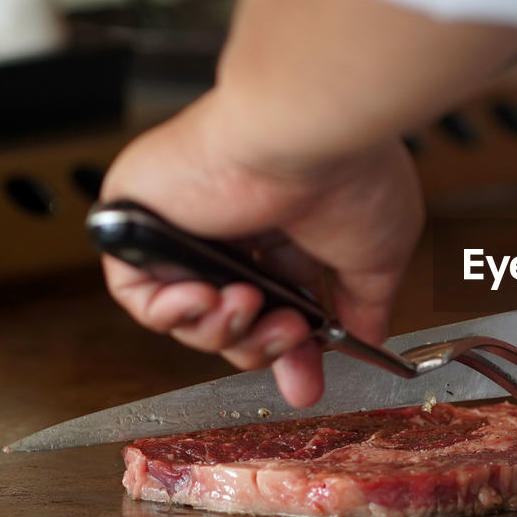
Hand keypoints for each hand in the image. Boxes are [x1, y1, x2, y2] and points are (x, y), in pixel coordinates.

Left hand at [100, 89, 422, 406]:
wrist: (303, 134)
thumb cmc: (351, 173)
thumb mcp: (378, 257)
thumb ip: (366, 305)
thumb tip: (368, 340)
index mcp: (292, 231)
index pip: (281, 308)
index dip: (292, 354)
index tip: (307, 382)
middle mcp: (239, 226)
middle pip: (235, 323)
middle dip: (262, 348)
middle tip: (287, 340)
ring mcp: (189, 225)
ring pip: (188, 318)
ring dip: (222, 329)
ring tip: (248, 304)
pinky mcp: (140, 220)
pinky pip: (137, 294)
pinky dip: (169, 312)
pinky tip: (204, 296)